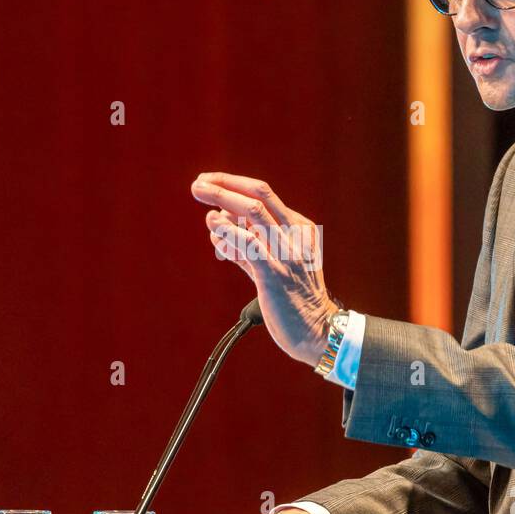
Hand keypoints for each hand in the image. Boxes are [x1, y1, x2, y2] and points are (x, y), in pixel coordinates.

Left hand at [191, 172, 336, 365]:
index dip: (234, 183)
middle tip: (198, 184)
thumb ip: (246, 246)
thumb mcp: (273, 265)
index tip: (210, 182)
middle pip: (259, 196)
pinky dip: (229, 230)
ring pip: (254, 213)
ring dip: (223, 199)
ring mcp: (287, 253)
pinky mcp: (274, 273)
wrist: (316, 331)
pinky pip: (250, 245)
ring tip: (200, 195)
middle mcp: (294, 235)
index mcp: (298, 228)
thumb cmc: (293, 300)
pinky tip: (213, 225)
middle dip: (225, 184)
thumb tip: (217, 226)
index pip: (264, 194)